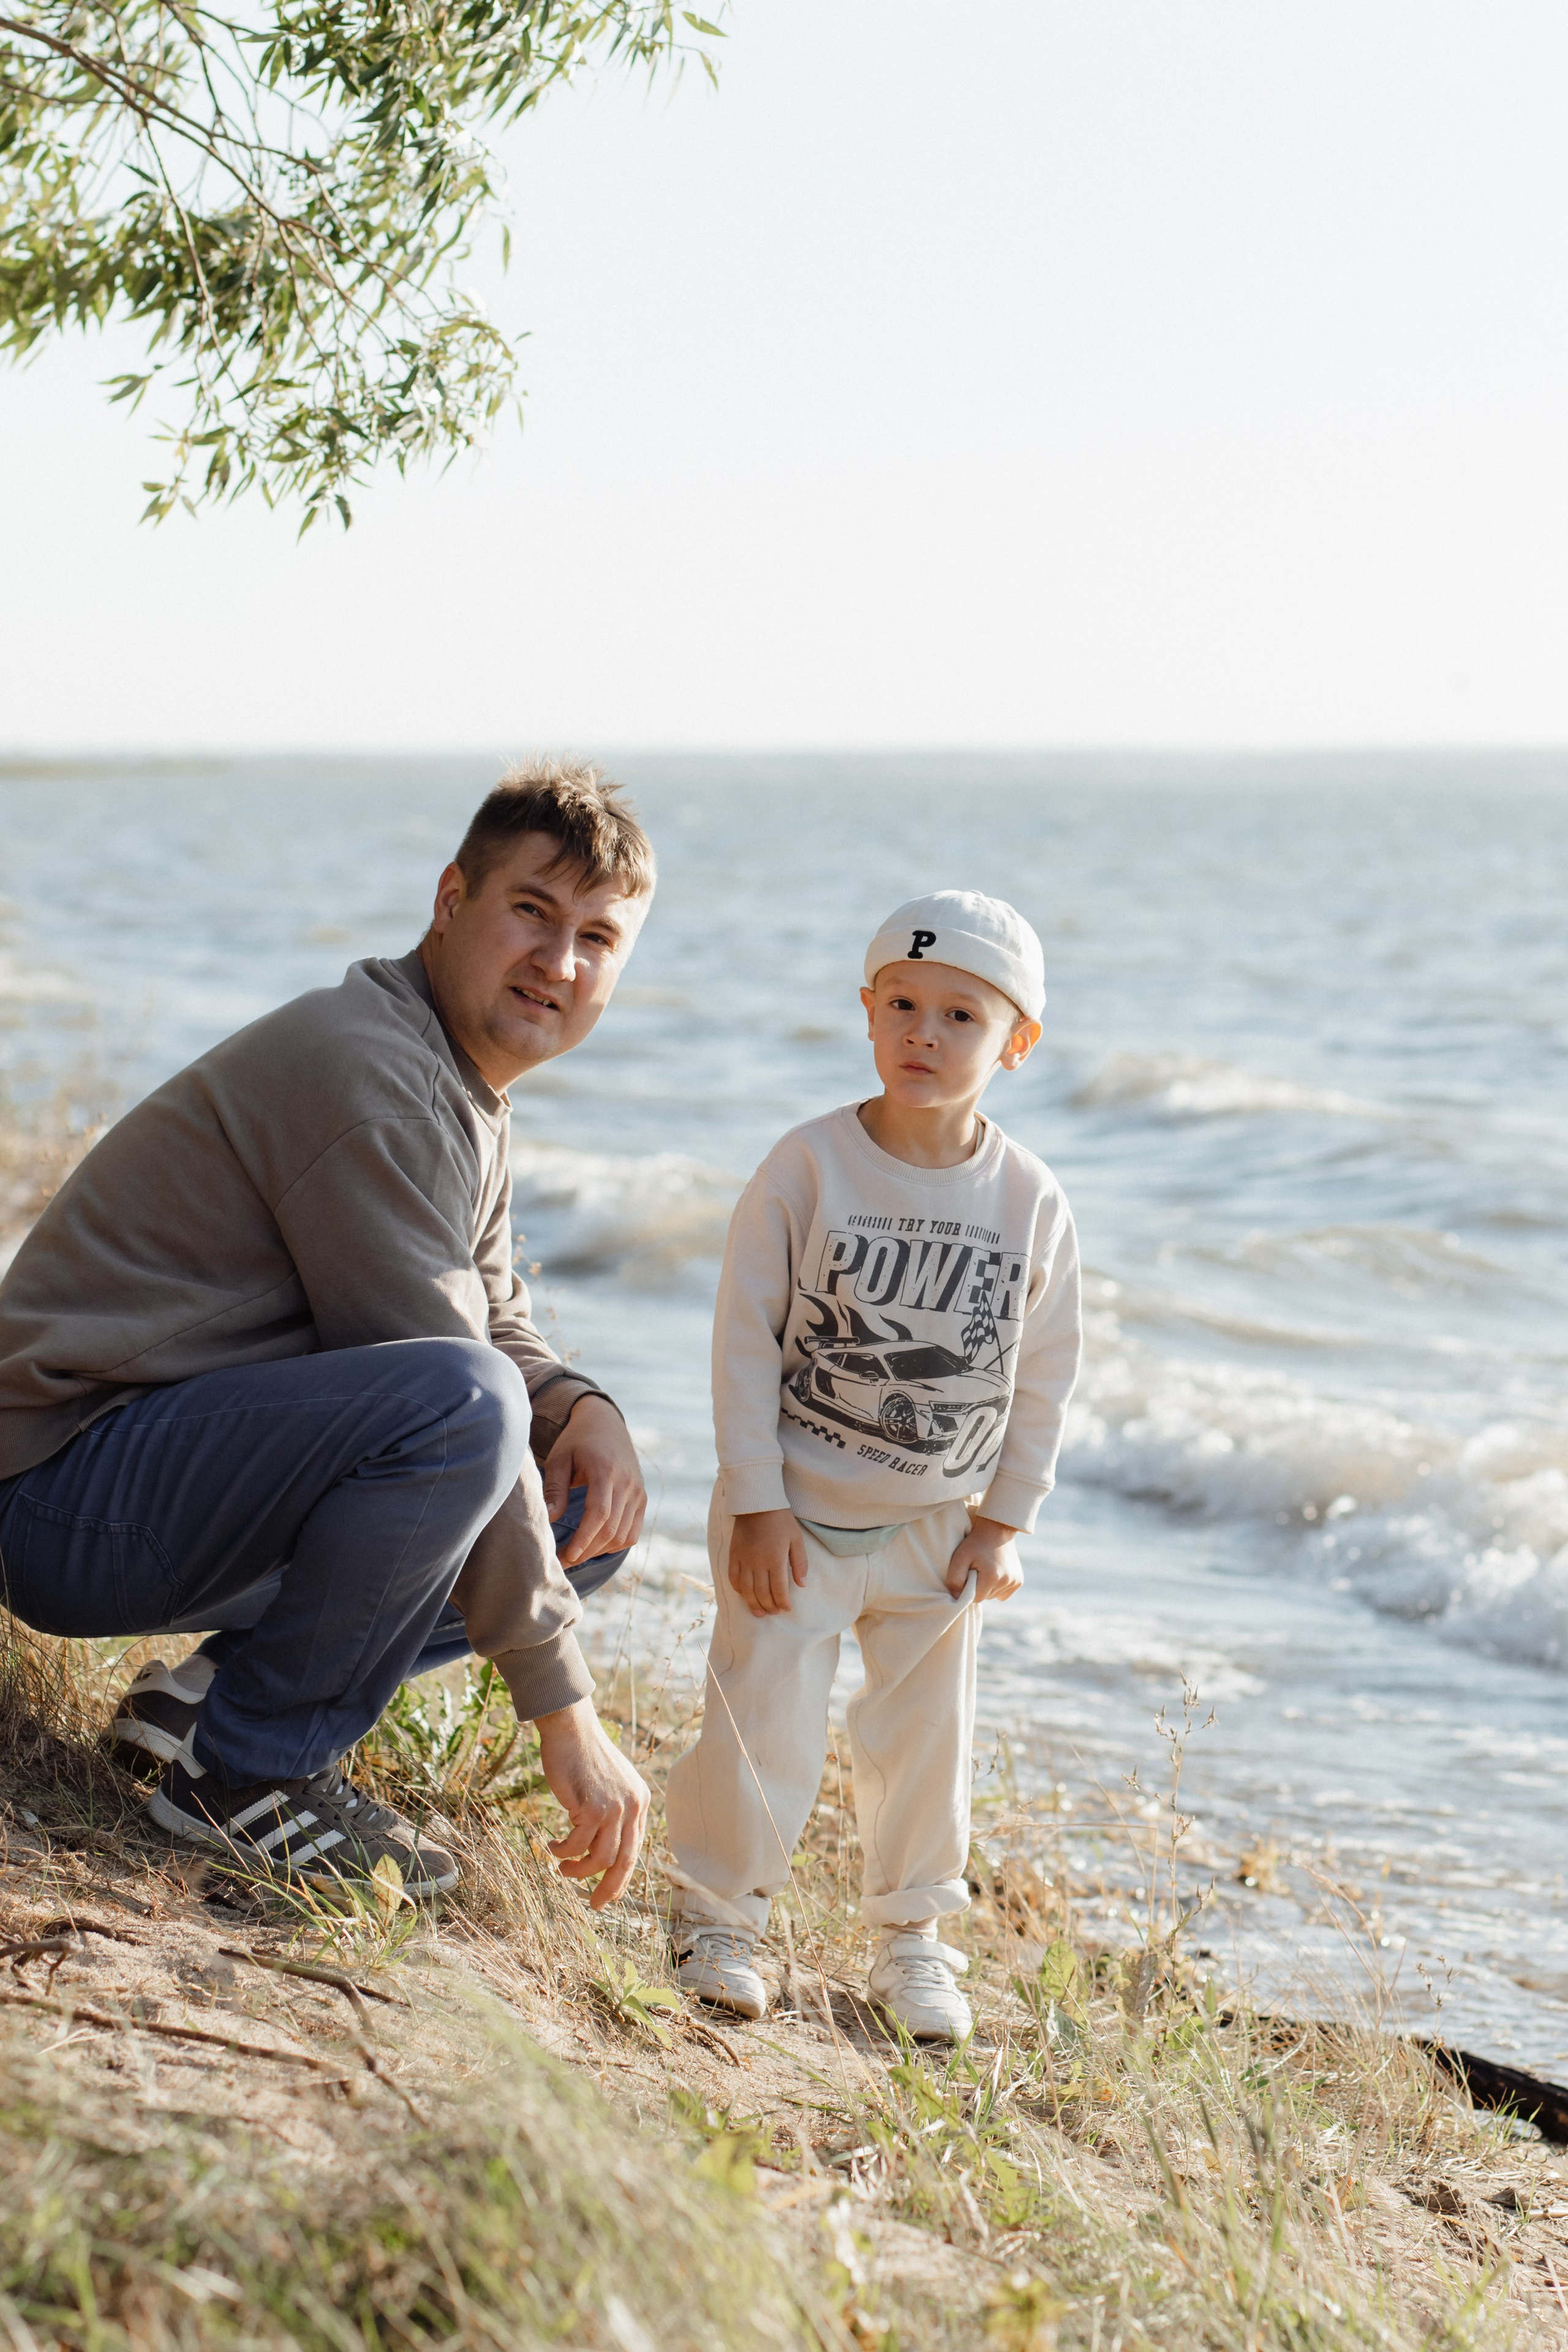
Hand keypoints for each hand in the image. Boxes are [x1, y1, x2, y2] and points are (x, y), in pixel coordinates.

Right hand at [535, 1698, 649, 1907]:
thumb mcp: (609, 1785)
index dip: (622, 1875)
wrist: (571, 1730)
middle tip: (595, 1905)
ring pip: (600, 1859)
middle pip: (624, 1861)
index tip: (610, 1892)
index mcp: (640, 1801)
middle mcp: (633, 1806)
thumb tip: (602, 1849)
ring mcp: (614, 1808)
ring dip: (578, 1871)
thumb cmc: (584, 1757)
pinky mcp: (592, 1808)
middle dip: (609, 1888)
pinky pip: (576, 1845)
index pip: (635, 1848)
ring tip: (561, 1869)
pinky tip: (552, 1846)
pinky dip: (562, 1852)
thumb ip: (613, 1811)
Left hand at [542, 1395, 646, 1565]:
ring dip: (600, 1550)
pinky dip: (616, 1544)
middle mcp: (627, 1483)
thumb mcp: (560, 1459)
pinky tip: (596, 1545)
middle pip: (612, 1529)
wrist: (605, 1422)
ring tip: (577, 1555)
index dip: (584, 1539)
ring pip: (624, 1534)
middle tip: (564, 1561)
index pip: (600, 1513)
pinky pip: (633, 1532)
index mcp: (606, 1470)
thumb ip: (555, 1489)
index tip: (567, 1556)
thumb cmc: (577, 1440)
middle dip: (587, 1550)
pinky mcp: (642, 1498)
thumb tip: (548, 1519)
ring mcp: (638, 1491)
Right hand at [728, 1508, 807, 1616]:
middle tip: (774, 1612)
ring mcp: (744, 1560)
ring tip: (759, 1612)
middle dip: (769, 1606)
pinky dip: (739, 1590)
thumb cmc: (781, 1520)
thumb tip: (801, 1585)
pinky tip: (745, 1595)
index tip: (787, 1609)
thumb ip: (800, 1563)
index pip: (779, 1590)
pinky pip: (733, 1578)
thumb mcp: (796, 1539)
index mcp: (775, 1559)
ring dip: (753, 1604)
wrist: (757, 1504)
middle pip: (762, 1593)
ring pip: (746, 1590)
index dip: (783, 1603)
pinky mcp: (734, 1555)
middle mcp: (758, 1563)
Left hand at [945, 1514, 1022, 1604]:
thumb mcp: (960, 1557)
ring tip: (986, 1569)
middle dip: (979, 1587)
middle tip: (976, 1569)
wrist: (996, 1529)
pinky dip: (998, 1587)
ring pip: (994, 1596)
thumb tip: (957, 1598)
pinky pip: (1004, 1594)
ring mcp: (1015, 1581)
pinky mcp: (1019, 1581)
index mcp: (992, 1577)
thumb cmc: (975, 1542)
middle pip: (986, 1597)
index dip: (969, 1588)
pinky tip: (995, 1573)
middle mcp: (1006, 1581)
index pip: (976, 1598)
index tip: (969, 1573)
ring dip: (988, 1587)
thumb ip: (955, 1579)